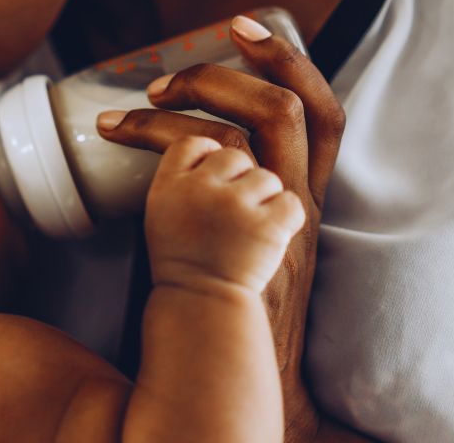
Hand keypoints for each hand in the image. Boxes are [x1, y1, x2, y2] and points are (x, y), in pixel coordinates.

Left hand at [96, 15, 345, 439]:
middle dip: (237, 68)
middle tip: (175, 68)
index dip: (288, 60)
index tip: (244, 23)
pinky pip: (206, 167)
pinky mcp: (244, 238)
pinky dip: (159, 137)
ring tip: (144, 95)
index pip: (323, 113)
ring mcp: (276, 220)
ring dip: (193, 99)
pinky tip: (119, 133)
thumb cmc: (230, 299)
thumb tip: (172, 148)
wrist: (243, 371)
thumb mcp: (246, 236)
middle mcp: (300, 200)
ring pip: (254, 129)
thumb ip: (227, 193)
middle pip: (294, 108)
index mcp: (304, 193)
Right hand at [145, 135, 304, 296]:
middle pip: (231, 149)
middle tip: (237, 198)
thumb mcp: (164, 215)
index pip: (191, 142)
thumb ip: (184, 178)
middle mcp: (199, 191)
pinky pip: (289, 202)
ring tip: (251, 227)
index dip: (208, 151)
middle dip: (241, 173)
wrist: (204, 311)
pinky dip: (285, 220)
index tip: (212, 167)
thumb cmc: (187, 266)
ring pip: (266, 176)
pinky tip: (271, 236)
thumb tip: (212, 145)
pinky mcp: (267, 229)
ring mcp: (235, 207)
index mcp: (168, 188)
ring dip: (264, 199)